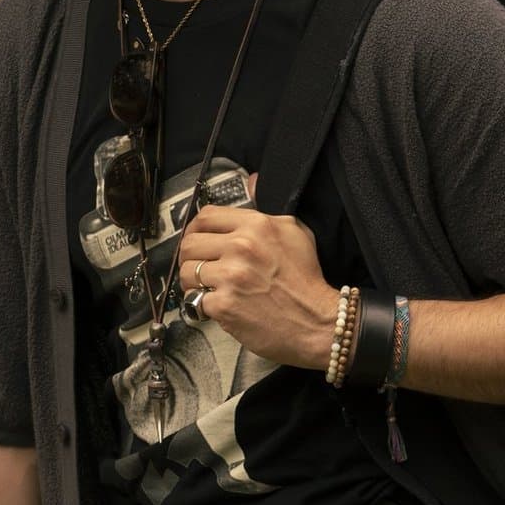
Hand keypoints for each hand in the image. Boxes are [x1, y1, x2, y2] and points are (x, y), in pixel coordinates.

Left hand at [179, 202, 336, 371]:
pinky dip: (202, 306)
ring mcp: (231, 276)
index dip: (196, 229)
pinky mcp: (224, 305)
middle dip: (190, 257)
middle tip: (201, 268)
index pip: (206, 217)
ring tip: (208, 288)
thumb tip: (251, 181)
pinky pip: (195, 300)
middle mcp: (242, 246)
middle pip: (189, 243)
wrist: (317, 323)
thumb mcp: (295, 232)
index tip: (199, 241)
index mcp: (256, 225)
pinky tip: (218, 307)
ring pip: (187, 272)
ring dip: (193, 282)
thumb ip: (266, 209)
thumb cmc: (307, 281)